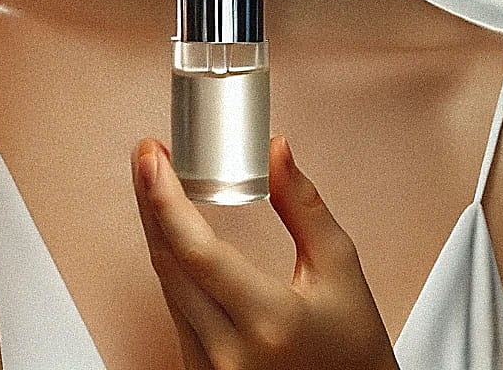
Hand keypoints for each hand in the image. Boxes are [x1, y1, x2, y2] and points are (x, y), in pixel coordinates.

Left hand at [132, 136, 398, 369]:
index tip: (154, 158)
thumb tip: (275, 151)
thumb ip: (303, 205)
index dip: (166, 200)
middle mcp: (229, 353)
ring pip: (166, 288)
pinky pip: (175, 311)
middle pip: (169, 265)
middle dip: (151, 202)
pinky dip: (171, 265)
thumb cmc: (354, 348)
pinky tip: (171, 232)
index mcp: (268, 321)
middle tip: (148, 155)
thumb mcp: (340, 268)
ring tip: (155, 182)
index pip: (198, 253)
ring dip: (156, 230)